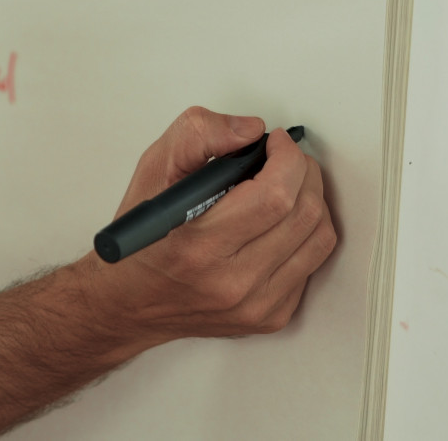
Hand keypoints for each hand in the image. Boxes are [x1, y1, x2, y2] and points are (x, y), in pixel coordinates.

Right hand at [92, 107, 336, 345]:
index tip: (277, 143)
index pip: (274, 197)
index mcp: (199, 246)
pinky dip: (303, 235)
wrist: (128, 302)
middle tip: (283, 160)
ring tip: (286, 187)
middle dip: (303, 172)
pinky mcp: (271, 316)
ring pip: (319, 238)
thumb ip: (196, 136)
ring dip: (310, 200)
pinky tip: (278, 224)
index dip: (287, 159)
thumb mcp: (152, 172)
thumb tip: (249, 131)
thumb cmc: (139, 240)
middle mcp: (232, 282)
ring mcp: (256, 305)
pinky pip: (312, 264)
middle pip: (304, 214)